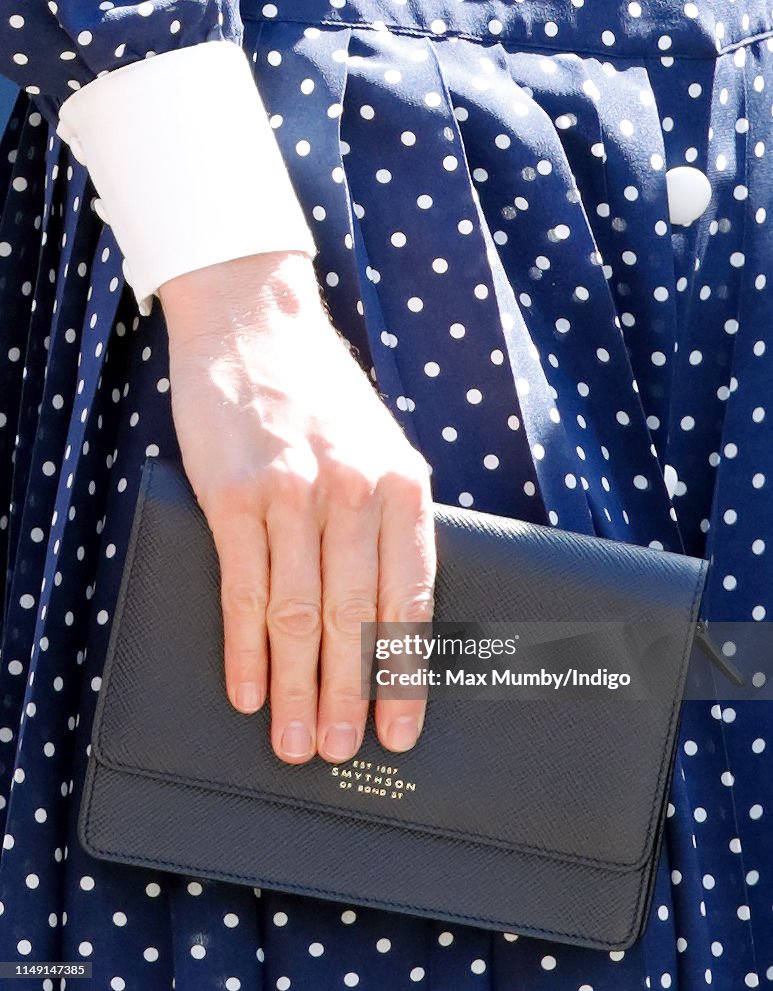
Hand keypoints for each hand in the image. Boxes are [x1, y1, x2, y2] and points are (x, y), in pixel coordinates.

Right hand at [158, 251, 435, 764]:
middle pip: (355, 618)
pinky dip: (245, 648)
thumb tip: (392, 615)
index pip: (411, 599)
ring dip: (297, 688)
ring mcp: (292, 493)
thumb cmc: (323, 395)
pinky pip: (244, 588)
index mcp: (403, 485)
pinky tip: (249, 689)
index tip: (400, 729)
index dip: (405, 674)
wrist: (257, 323)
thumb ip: (390, 521)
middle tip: (342, 752)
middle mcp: (353, 492)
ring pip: (299, 613)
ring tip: (296, 742)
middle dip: (349, 696)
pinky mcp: (234, 495)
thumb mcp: (381, 446)